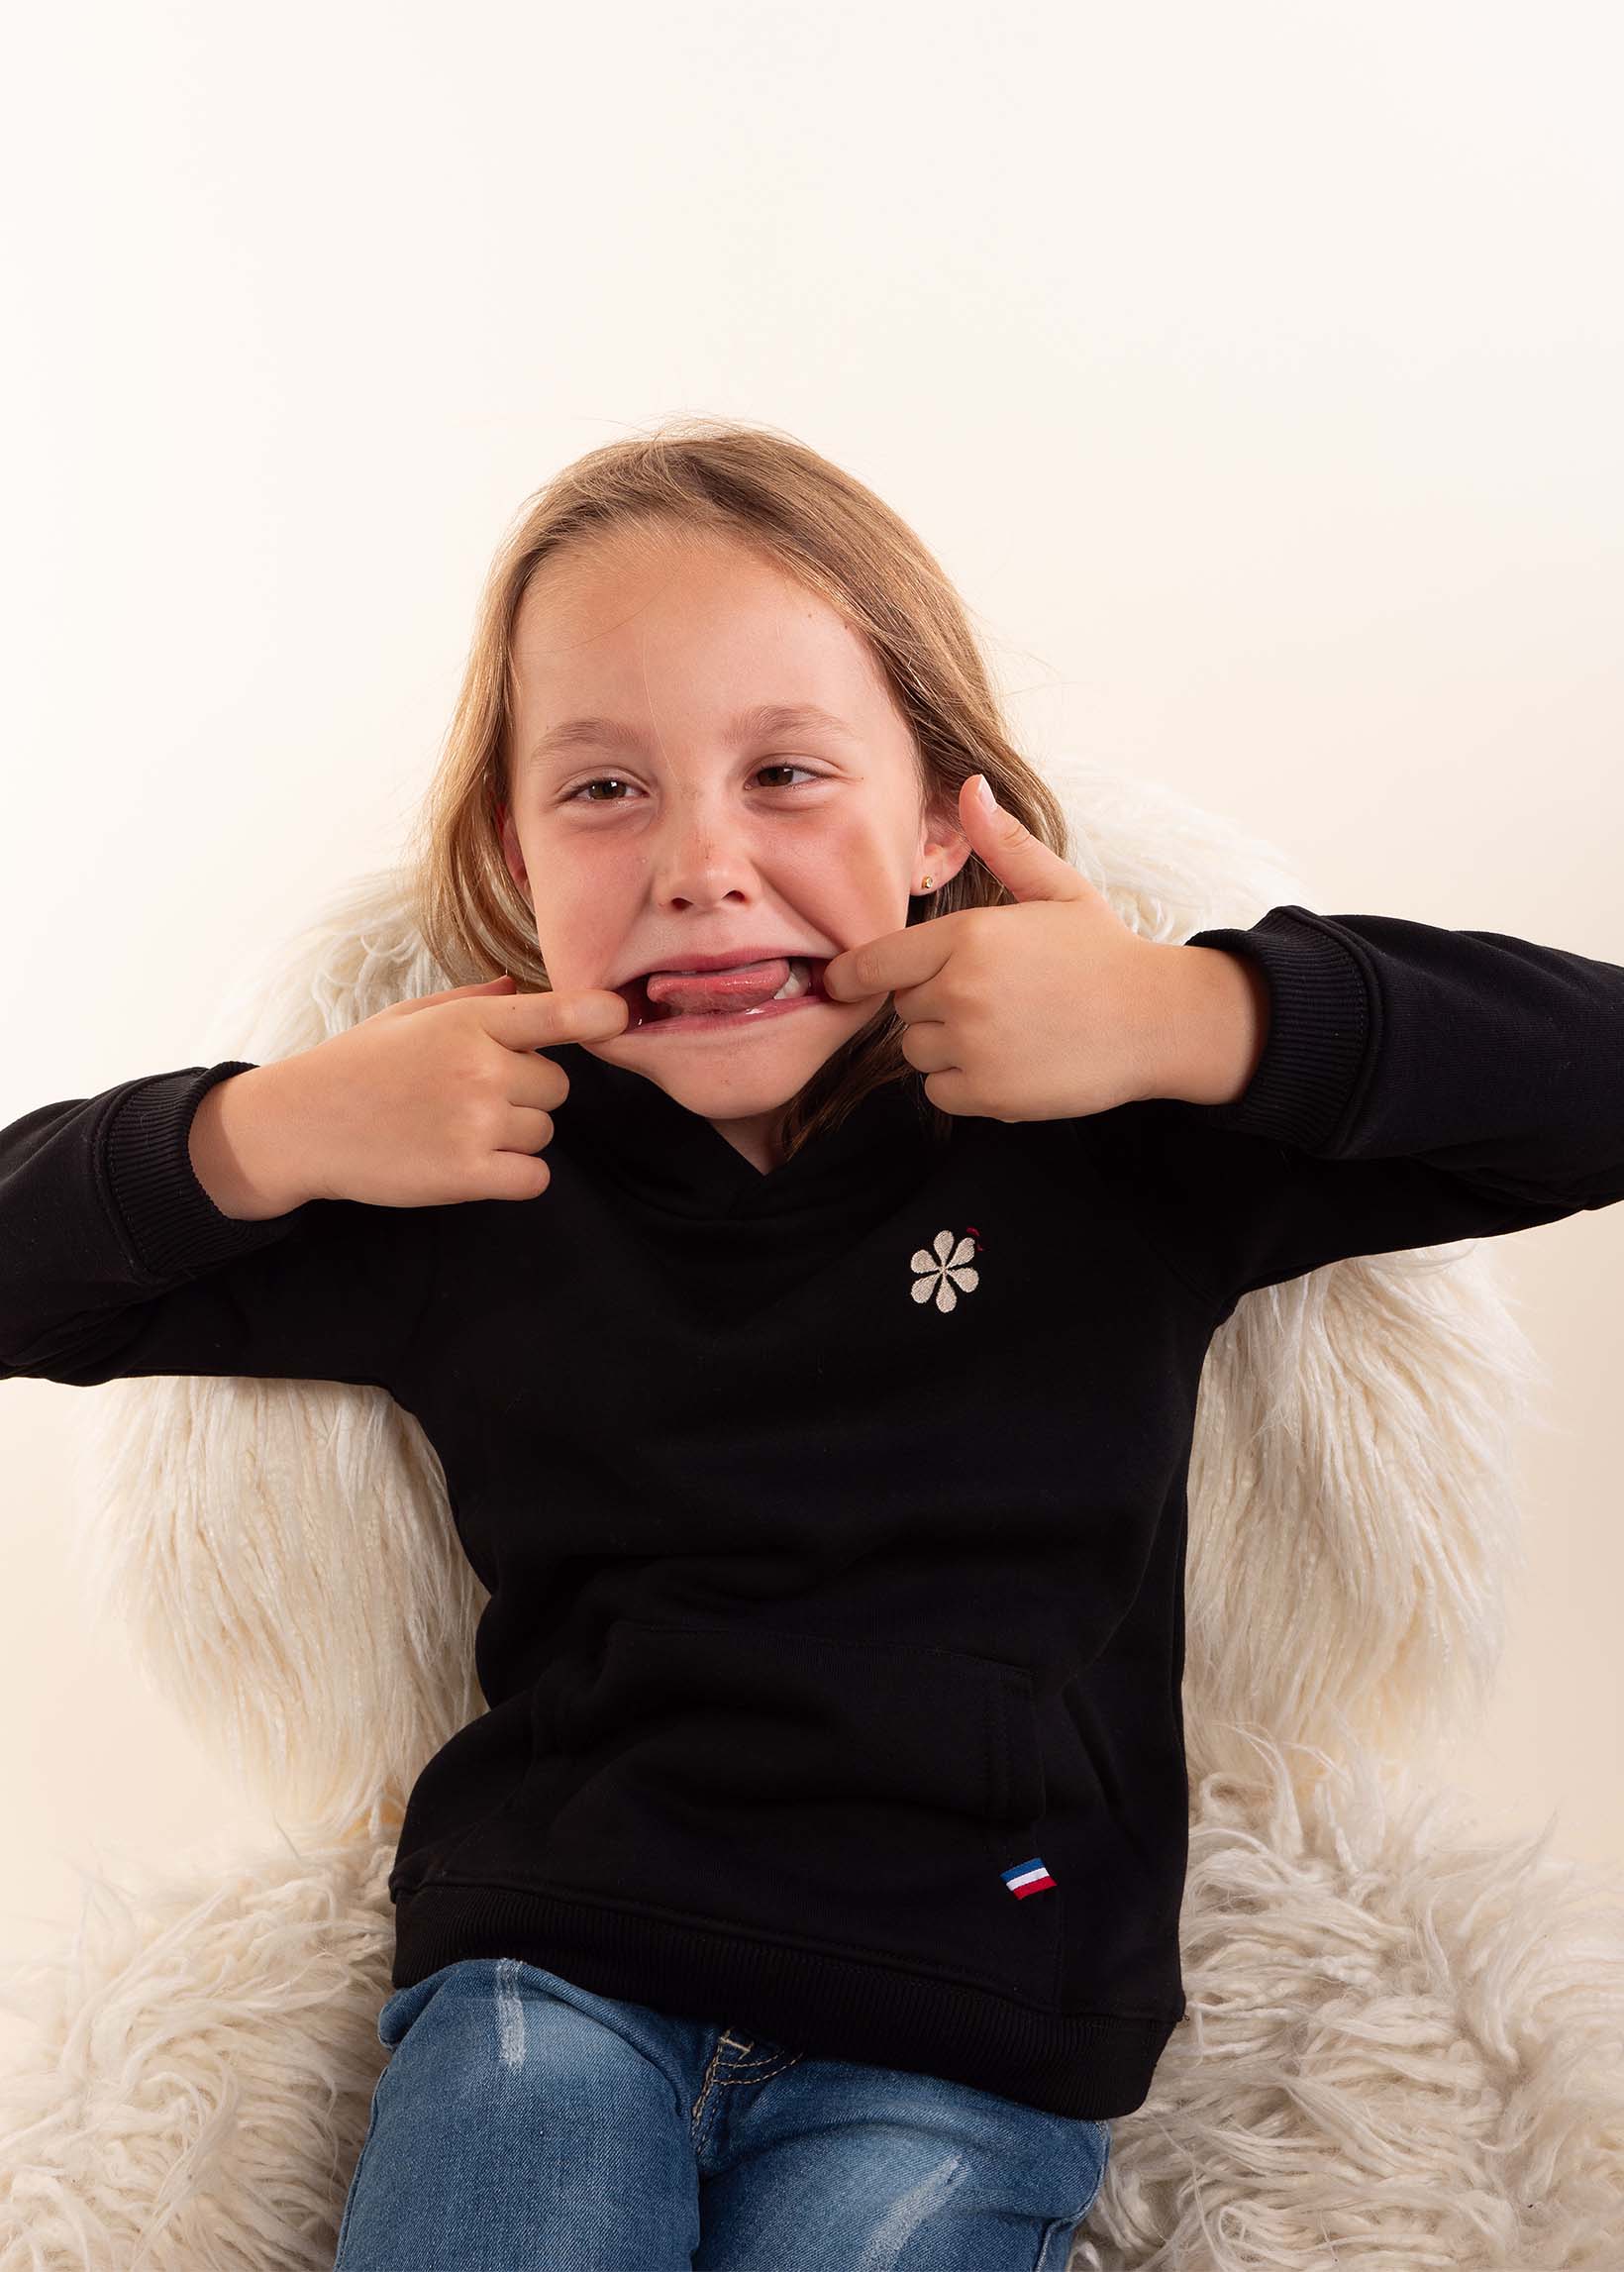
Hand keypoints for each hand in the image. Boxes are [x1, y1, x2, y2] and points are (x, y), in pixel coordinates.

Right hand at [244, 975, 629, 1207]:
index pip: (557, 1014)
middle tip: (471, 1096)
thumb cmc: (358, 1065)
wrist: (301, 1125)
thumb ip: (473, 1003)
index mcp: (469, 1022)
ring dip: (516, 1136)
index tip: (619, 1015)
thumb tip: (521, 988)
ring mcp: (475, 1123)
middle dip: (527, 1092)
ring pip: (545, 1132)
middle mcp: (480, 1068)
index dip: (598, 1014)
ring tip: (458, 1128)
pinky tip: (477, 1164)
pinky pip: (534, 1177)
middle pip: (558, 1086)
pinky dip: (516, 1176)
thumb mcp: (410, 1017)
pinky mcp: (467, 1174)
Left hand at [820, 777, 1182, 1122]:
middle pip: (902, 1006)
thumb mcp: (1058, 888)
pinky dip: (965, 1084)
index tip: (842, 980)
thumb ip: (1005, 846)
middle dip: (932, 1000)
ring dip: (946, 1045)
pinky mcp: (988, 1093)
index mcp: (969, 936)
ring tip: (1004, 1028)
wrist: (1158, 1020)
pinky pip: (941, 1091)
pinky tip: (1010, 1061)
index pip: (874, 963)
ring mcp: (973, 1045)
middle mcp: (961, 990)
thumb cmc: (1104, 952)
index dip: (853, 974)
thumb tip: (971, 786)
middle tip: (991, 995)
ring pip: (918, 1051)